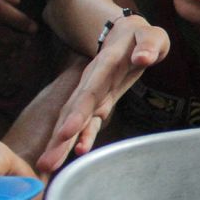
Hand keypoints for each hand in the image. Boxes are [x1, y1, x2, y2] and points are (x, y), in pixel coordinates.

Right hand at [36, 16, 167, 172]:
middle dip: (60, 137)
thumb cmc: (142, 37)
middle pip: (73, 111)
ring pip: (74, 120)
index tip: (65, 132)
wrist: (128, 34)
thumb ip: (149, 45)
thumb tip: (143, 58)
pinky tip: (77, 153)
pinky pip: (90, 123)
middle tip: (47, 162)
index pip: (89, 91)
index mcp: (105, 65)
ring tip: (49, 164)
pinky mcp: (99, 103)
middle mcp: (94, 82)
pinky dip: (83, 137)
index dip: (77, 112)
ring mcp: (94, 94)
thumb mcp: (152, 36)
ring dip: (62, 143)